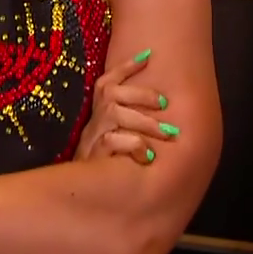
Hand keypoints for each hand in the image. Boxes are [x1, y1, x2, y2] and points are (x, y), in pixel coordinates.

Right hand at [74, 48, 173, 164]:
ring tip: (167, 133)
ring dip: (144, 122)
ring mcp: (92, 139)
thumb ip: (136, 125)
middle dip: (142, 95)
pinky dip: (133, 145)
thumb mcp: (120, 141)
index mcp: (99, 115)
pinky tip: (148, 155)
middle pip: (112, 94)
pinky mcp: (93, 158)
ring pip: (115, 114)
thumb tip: (165, 109)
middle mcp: (94, 123)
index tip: (147, 56)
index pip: (108, 82)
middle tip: (165, 105)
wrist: (84, 197)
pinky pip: (112, 142)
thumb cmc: (109, 167)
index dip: (125, 67)